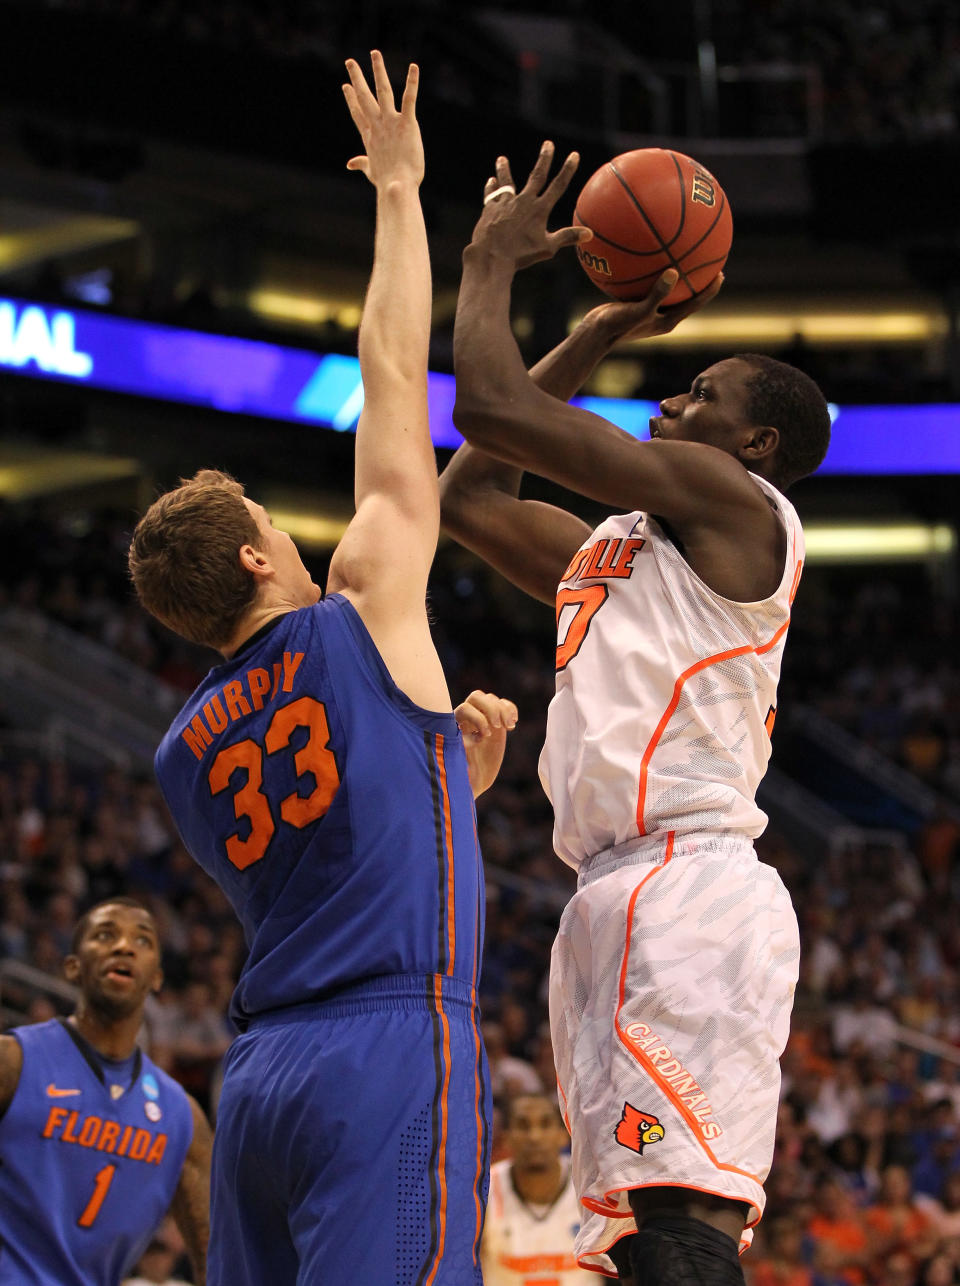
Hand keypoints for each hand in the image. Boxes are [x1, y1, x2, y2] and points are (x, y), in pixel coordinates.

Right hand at [343, 50, 423, 188]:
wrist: (397, 186)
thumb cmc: (386, 182)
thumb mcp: (371, 171)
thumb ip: (361, 163)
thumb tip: (349, 163)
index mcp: (370, 136)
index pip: (358, 113)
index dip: (351, 99)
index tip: (346, 86)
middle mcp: (377, 125)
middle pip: (364, 97)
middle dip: (357, 78)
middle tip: (350, 61)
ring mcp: (391, 122)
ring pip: (382, 91)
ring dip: (378, 71)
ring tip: (375, 53)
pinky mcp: (407, 123)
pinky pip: (409, 98)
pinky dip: (412, 82)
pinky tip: (414, 67)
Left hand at [455, 691, 517, 798]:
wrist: (473, 779)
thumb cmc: (461, 775)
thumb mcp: (457, 767)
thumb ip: (458, 755)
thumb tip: (463, 745)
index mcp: (453, 726)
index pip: (464, 708)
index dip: (477, 719)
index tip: (484, 737)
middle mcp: (466, 718)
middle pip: (476, 697)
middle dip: (490, 709)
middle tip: (497, 726)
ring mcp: (482, 718)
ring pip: (491, 699)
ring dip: (503, 710)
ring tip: (509, 726)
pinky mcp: (496, 722)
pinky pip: (503, 705)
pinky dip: (511, 710)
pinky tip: (513, 724)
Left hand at [467, 141, 591, 270]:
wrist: (492, 256)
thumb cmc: (521, 255)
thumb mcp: (547, 247)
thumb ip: (567, 237)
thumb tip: (590, 234)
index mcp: (539, 210)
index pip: (558, 186)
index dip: (567, 170)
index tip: (574, 155)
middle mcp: (524, 201)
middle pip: (536, 176)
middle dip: (544, 159)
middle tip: (548, 144)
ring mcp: (506, 203)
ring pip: (506, 182)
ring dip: (504, 170)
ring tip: (501, 159)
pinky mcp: (490, 209)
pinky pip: (491, 195)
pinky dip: (491, 188)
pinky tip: (491, 181)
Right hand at [582, 268, 724, 344]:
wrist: (594, 333)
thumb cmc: (616, 325)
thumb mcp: (638, 310)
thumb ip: (657, 294)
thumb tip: (675, 272)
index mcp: (667, 321)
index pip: (695, 303)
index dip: (709, 290)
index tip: (721, 274)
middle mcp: (661, 316)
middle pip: (687, 297)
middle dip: (698, 281)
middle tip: (710, 263)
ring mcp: (649, 311)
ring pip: (669, 292)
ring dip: (678, 277)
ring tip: (684, 257)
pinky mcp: (636, 305)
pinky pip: (650, 286)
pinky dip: (653, 274)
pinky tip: (650, 258)